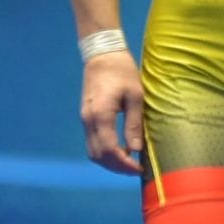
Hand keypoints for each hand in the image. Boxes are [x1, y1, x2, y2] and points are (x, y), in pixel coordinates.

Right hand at [80, 50, 143, 173]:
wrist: (102, 54)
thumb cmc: (122, 71)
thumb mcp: (135, 95)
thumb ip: (134, 123)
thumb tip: (136, 149)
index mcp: (101, 115)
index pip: (110, 150)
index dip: (124, 164)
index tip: (138, 169)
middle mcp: (88, 121)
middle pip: (98, 156)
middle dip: (116, 167)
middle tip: (134, 169)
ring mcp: (84, 119)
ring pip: (92, 152)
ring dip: (109, 161)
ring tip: (128, 162)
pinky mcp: (86, 117)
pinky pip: (92, 142)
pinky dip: (104, 152)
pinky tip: (119, 149)